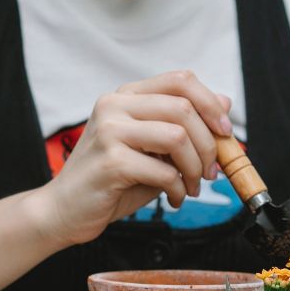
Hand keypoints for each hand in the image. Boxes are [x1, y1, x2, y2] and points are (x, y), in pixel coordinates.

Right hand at [25, 70, 232, 247]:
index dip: (211, 103)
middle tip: (211, 171)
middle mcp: (115, 106)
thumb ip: (184, 125)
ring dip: (196, 168)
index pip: (181, 80)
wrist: (64, 210)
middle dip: (209, 144)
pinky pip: (164, 170)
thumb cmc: (112, 180)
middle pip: (184, 108)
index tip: (225, 132)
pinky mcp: (111, 161)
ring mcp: (110, 131)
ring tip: (192, 186)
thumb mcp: (154, 148)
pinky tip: (173, 198)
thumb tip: (226, 102)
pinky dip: (178, 188)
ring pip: (178, 136)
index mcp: (127, 96)